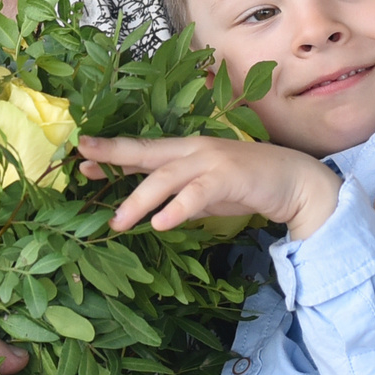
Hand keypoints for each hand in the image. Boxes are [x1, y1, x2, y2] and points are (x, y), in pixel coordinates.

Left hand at [78, 135, 340, 237]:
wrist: (293, 181)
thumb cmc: (247, 184)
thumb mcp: (204, 192)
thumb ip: (178, 196)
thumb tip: (151, 208)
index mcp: (185, 151)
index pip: (142, 151)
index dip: (112, 152)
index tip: (82, 156)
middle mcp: (193, 150)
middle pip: (145, 152)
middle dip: (113, 155)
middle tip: (82, 162)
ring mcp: (210, 161)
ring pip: (165, 178)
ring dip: (139, 200)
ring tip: (117, 223)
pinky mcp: (227, 177)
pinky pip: (196, 194)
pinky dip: (177, 209)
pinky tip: (161, 224)